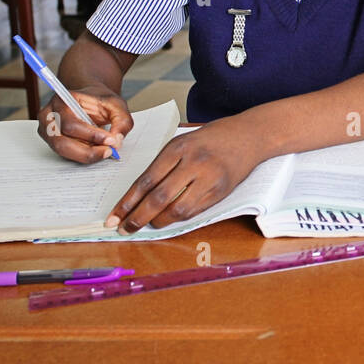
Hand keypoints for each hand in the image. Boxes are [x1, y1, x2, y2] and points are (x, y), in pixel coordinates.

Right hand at [37, 86, 130, 163]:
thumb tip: (117, 141)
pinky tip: (95, 150)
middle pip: (61, 142)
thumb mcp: (116, 104)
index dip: (90, 135)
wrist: (89, 99)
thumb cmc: (99, 100)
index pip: (70, 124)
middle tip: (109, 151)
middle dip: (87, 151)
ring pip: (62, 150)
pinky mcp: (51, 140)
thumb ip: (121, 121)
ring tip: (104, 151)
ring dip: (85, 155)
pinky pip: (65, 153)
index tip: (110, 140)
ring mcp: (47, 129)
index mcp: (61, 100)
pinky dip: (82, 154)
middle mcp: (48, 115)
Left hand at [107, 116, 261, 231]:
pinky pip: (194, 211)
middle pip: (158, 198)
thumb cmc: (211, 138)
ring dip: (157, 221)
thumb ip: (163, 163)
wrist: (249, 136)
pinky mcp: (220, 192)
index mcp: (178, 148)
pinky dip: (177, 218)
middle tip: (124, 228)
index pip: (146, 181)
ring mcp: (209, 179)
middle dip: (137, 217)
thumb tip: (139, 193)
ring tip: (146, 225)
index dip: (127, 202)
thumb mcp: (182, 141)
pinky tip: (166, 219)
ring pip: (177, 209)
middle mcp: (193, 164)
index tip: (114, 217)